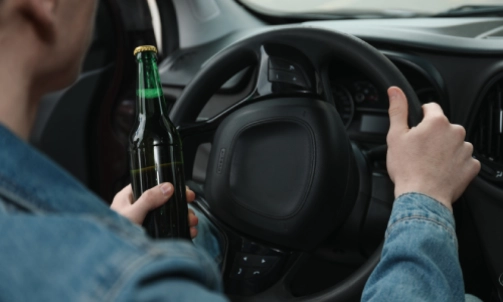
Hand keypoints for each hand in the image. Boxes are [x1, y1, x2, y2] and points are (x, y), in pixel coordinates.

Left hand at [111, 183, 198, 237]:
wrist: (114, 262)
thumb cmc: (113, 236)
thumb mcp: (132, 214)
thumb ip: (148, 200)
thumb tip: (168, 187)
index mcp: (129, 198)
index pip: (150, 184)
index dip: (168, 185)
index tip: (183, 190)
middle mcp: (138, 208)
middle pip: (165, 200)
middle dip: (181, 204)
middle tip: (191, 206)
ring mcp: (146, 222)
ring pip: (170, 215)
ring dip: (184, 217)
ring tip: (192, 222)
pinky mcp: (152, 235)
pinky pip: (170, 228)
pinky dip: (182, 229)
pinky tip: (190, 231)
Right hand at [386, 86, 479, 210]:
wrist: (422, 197)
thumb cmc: (408, 168)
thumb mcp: (395, 135)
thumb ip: (397, 110)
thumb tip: (395, 91)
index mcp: (437, 122)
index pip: (431, 108)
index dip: (420, 117)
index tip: (415, 129)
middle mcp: (456, 132)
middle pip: (443, 127)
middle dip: (432, 135)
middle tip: (419, 150)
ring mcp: (466, 150)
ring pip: (454, 143)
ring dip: (444, 149)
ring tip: (429, 163)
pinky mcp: (471, 166)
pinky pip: (464, 160)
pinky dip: (454, 164)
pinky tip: (440, 171)